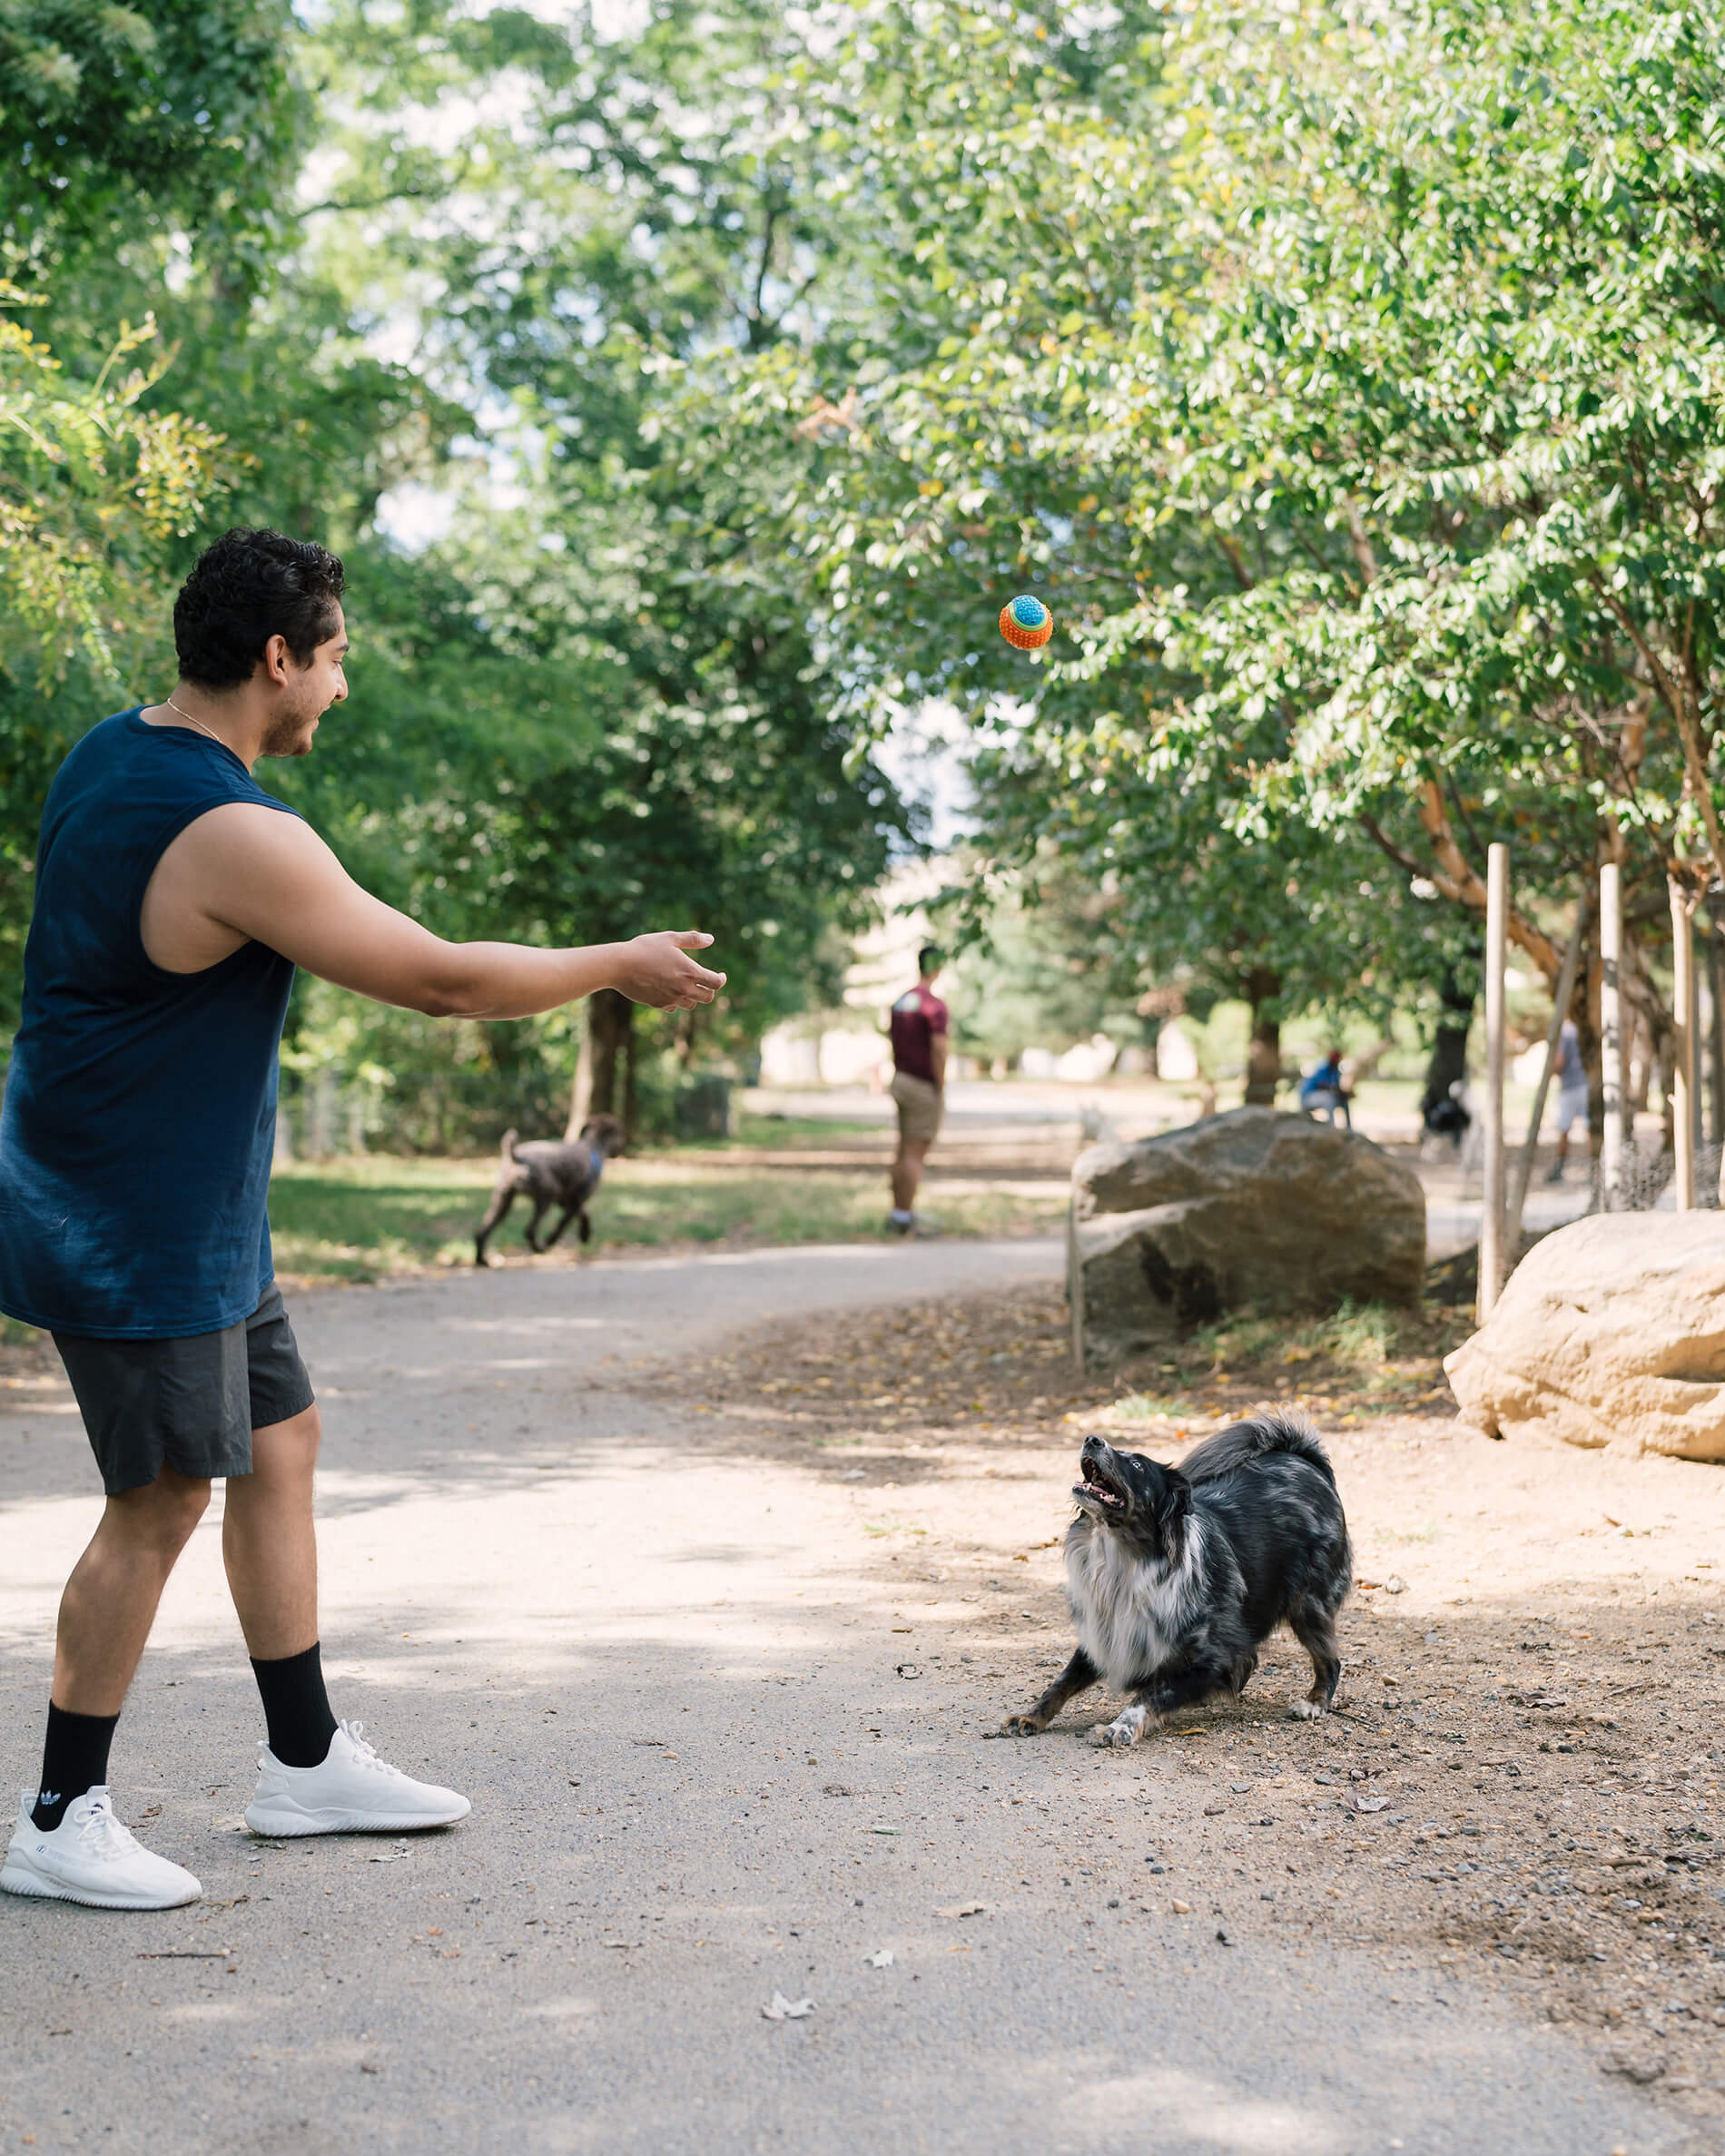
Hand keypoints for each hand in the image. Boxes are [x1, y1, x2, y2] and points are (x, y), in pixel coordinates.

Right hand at [612, 930, 726, 1009]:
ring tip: (687, 986)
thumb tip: (711, 939)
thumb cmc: (645, 948)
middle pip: (707, 997)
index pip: (716, 983)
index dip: (722, 979)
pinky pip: (674, 1007)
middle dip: (709, 990)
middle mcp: (684, 989)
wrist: (620, 966)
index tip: (721, 976)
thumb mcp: (670, 938)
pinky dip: (676, 1001)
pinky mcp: (659, 1004)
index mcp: (690, 972)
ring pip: (691, 1005)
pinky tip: (670, 991)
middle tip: (706, 982)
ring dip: (693, 997)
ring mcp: (671, 999)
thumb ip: (692, 939)